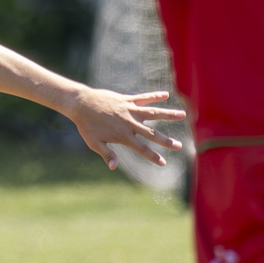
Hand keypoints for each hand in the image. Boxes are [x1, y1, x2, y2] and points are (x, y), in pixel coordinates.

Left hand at [60, 89, 187, 169]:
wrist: (80, 103)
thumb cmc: (86, 125)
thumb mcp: (94, 143)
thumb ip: (107, 154)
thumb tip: (114, 167)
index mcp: (123, 135)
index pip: (142, 148)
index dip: (153, 156)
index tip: (163, 163)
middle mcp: (129, 123)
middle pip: (152, 133)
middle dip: (167, 141)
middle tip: (180, 146)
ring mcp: (129, 110)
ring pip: (153, 113)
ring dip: (168, 114)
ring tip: (183, 114)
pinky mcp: (127, 99)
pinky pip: (143, 98)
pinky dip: (154, 96)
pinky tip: (165, 94)